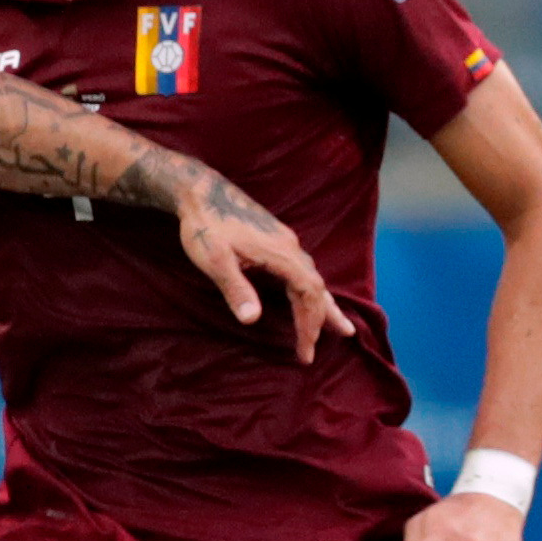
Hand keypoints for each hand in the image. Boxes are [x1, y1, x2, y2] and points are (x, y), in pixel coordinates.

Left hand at [174, 183, 350, 362]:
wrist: (201, 191)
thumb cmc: (204, 226)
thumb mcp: (215, 260)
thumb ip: (235, 289)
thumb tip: (252, 320)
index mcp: (280, 253)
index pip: (308, 294)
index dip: (310, 323)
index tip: (305, 350)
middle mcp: (289, 247)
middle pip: (315, 287)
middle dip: (321, 319)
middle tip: (322, 347)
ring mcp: (284, 242)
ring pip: (311, 277)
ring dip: (322, 304)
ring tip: (340, 326)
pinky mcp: (275, 239)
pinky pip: (302, 269)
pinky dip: (309, 289)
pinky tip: (308, 295)